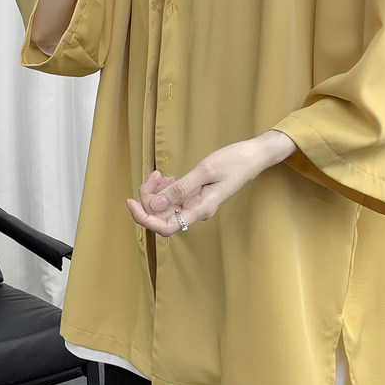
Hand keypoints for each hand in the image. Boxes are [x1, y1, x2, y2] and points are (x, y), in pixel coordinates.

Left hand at [126, 131, 296, 236]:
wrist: (254, 156)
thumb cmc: (234, 161)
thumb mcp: (205, 171)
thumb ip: (180, 189)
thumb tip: (156, 205)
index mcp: (199, 210)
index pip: (163, 227)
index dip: (143, 218)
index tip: (131, 201)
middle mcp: (196, 212)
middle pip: (161, 217)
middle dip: (149, 198)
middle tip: (154, 176)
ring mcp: (196, 205)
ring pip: (166, 208)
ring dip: (157, 192)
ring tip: (161, 174)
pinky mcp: (196, 197)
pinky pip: (174, 200)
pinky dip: (166, 189)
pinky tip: (169, 177)